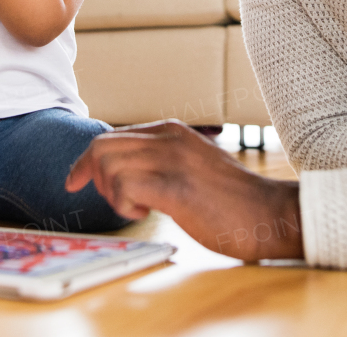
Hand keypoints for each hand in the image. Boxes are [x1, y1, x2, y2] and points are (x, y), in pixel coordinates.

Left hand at [65, 120, 302, 260]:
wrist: (272, 213)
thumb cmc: (231, 200)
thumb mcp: (190, 166)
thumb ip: (160, 162)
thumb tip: (123, 172)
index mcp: (171, 131)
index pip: (111, 137)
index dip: (86, 161)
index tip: (74, 181)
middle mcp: (169, 139)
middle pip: (102, 147)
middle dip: (93, 177)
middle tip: (115, 202)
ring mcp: (173, 161)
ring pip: (110, 165)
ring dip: (112, 194)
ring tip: (137, 208)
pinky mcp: (177, 188)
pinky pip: (126, 186)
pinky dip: (124, 204)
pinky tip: (145, 213)